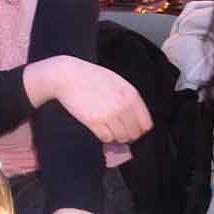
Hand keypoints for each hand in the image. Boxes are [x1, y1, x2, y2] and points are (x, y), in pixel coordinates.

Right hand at [26, 55, 152, 143]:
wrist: (67, 75)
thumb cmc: (90, 77)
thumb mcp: (116, 81)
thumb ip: (128, 98)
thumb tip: (136, 119)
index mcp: (131, 95)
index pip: (145, 124)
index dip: (138, 129)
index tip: (131, 129)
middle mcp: (123, 106)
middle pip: (134, 134)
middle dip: (127, 135)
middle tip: (118, 132)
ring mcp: (108, 114)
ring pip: (121, 138)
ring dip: (115, 137)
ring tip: (108, 130)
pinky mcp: (94, 121)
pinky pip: (106, 138)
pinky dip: (104, 137)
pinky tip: (99, 129)